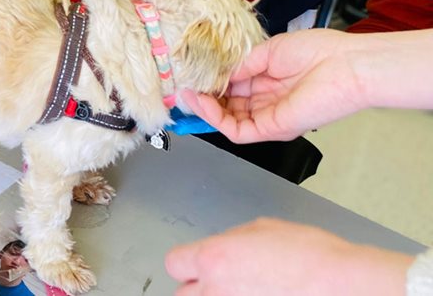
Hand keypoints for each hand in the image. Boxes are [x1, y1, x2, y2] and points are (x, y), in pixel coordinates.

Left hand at [165, 218, 411, 295]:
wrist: (343, 287)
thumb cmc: (310, 257)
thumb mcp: (262, 229)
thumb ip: (230, 240)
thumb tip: (221, 249)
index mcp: (213, 259)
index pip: (175, 263)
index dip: (188, 263)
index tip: (198, 266)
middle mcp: (215, 292)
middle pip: (183, 295)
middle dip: (200, 289)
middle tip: (222, 285)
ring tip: (245, 291)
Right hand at [181, 29, 367, 142]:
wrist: (346, 65)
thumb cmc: (317, 52)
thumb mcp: (269, 52)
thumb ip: (242, 66)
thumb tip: (219, 75)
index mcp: (267, 82)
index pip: (232, 89)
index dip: (211, 85)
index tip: (192, 77)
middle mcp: (266, 102)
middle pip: (227, 107)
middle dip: (203, 99)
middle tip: (183, 88)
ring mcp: (268, 117)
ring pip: (228, 121)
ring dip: (205, 110)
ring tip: (188, 95)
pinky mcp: (272, 129)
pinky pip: (237, 131)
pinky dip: (216, 119)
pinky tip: (203, 102)